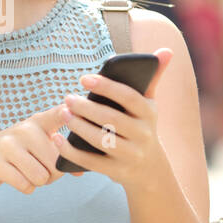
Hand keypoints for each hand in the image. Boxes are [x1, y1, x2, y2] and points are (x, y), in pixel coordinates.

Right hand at [0, 104, 69, 195]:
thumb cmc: (19, 154)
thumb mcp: (39, 146)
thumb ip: (61, 154)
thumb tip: (80, 170)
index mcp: (38, 123)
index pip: (58, 114)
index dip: (69, 112)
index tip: (73, 108)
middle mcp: (24, 129)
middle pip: (56, 164)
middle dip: (51, 176)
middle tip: (39, 169)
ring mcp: (8, 144)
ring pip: (41, 177)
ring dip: (37, 183)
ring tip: (27, 173)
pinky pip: (25, 185)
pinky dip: (25, 188)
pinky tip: (16, 177)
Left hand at [51, 49, 173, 193]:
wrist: (150, 170)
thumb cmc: (142, 127)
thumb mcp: (149, 105)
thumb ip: (153, 77)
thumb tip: (165, 50)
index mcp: (149, 113)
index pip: (129, 97)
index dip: (106, 87)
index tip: (84, 79)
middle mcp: (144, 135)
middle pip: (112, 119)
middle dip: (86, 108)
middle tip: (68, 98)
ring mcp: (131, 155)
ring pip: (101, 140)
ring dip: (78, 127)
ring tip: (64, 114)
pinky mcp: (118, 171)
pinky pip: (90, 161)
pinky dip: (71, 151)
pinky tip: (57, 138)